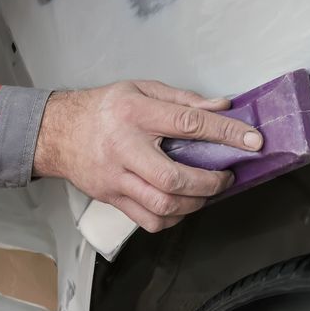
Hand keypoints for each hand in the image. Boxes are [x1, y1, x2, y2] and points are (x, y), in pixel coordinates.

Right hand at [33, 80, 262, 231]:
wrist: (57, 132)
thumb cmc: (102, 109)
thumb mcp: (142, 89)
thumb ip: (183, 100)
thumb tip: (222, 107)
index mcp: (136, 114)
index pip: (189, 124)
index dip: (226, 134)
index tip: (252, 140)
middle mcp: (125, 148)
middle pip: (174, 179)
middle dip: (210, 183)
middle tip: (225, 177)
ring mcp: (117, 178)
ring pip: (162, 205)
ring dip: (195, 204)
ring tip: (206, 192)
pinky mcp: (112, 199)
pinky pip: (149, 221)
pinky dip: (173, 218)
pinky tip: (182, 205)